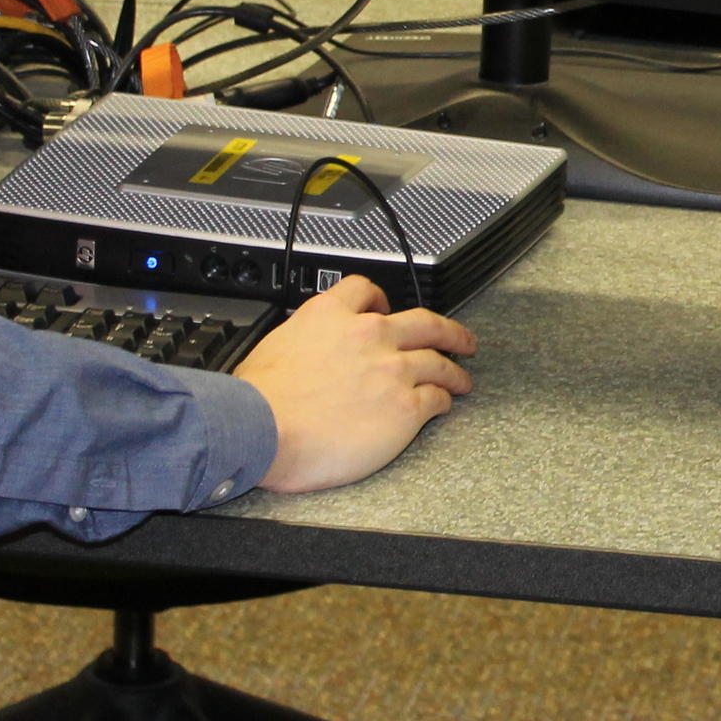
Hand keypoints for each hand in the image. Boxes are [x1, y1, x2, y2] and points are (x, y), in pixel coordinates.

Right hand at [237, 275, 477, 493]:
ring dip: (454, 371)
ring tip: (461, 379)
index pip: (365, 290)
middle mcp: (369, 336)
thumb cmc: (259, 401)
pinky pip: (436, 398)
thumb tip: (304, 353)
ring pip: (439, 362)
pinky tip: (442, 406)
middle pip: (424, 322)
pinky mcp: (406, 406)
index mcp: (331, 316)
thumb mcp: (274, 347)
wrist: (261, 430)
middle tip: (461, 339)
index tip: (388, 307)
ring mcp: (393, 370)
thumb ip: (303, 341)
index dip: (381, 299)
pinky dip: (444, 401)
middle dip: (449, 331)